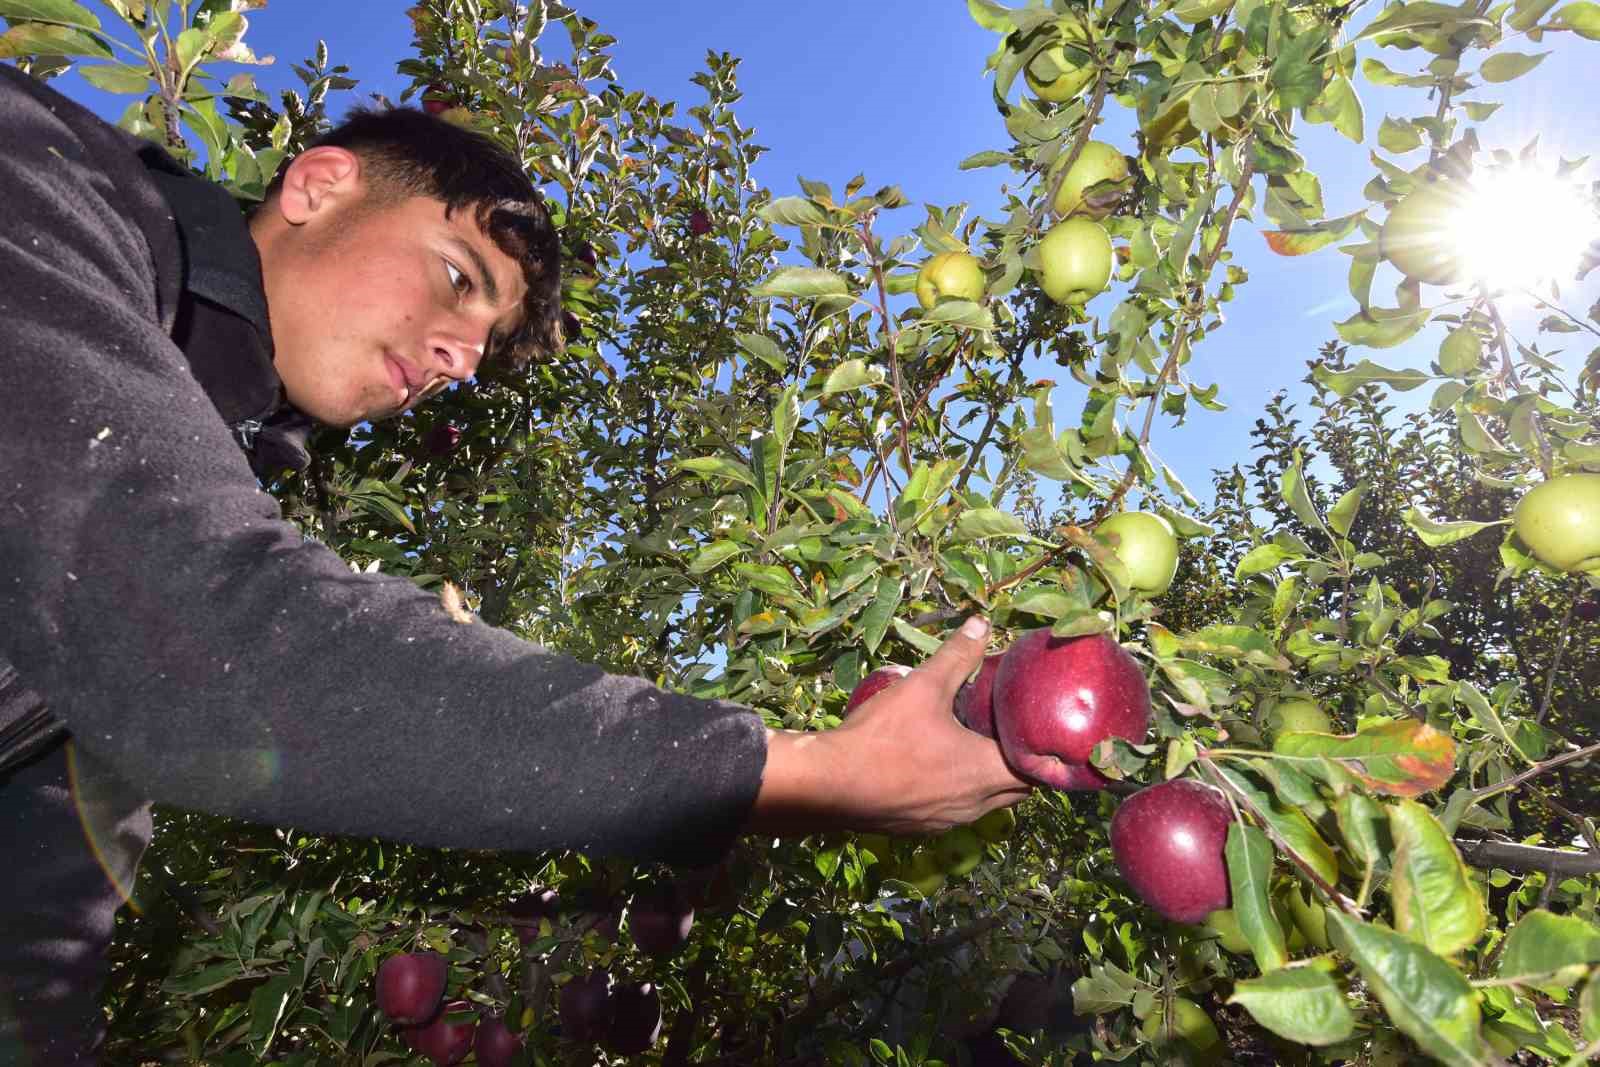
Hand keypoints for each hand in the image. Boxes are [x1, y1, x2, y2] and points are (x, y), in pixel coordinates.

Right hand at [744, 616, 1031, 836]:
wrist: (829, 785)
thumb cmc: (883, 736)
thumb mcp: (923, 687)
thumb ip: (958, 656)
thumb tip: (982, 624)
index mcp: (985, 773)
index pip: (1037, 772)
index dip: (1042, 751)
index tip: (1038, 729)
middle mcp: (975, 805)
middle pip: (1017, 791)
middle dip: (1018, 764)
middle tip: (1008, 732)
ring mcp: (948, 821)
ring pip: (986, 803)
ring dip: (988, 780)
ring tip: (975, 747)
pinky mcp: (922, 828)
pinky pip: (956, 811)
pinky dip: (958, 792)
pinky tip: (937, 767)